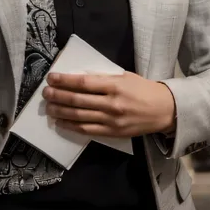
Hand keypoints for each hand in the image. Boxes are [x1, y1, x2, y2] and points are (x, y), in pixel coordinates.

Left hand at [42, 72, 175, 137]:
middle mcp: (111, 103)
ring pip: (79, 115)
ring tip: (49, 107)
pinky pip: (87, 130)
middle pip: (77, 100)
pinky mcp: (112, 132)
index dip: (64, 81)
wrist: (164, 110)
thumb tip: (78, 79)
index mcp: (115, 85)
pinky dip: (71, 125)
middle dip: (58, 96)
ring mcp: (111, 120)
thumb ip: (103, 78)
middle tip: (45, 93)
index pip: (83, 83)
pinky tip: (60, 121)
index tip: (51, 78)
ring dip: (61, 111)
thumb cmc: (143, 89)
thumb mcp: (124, 77)